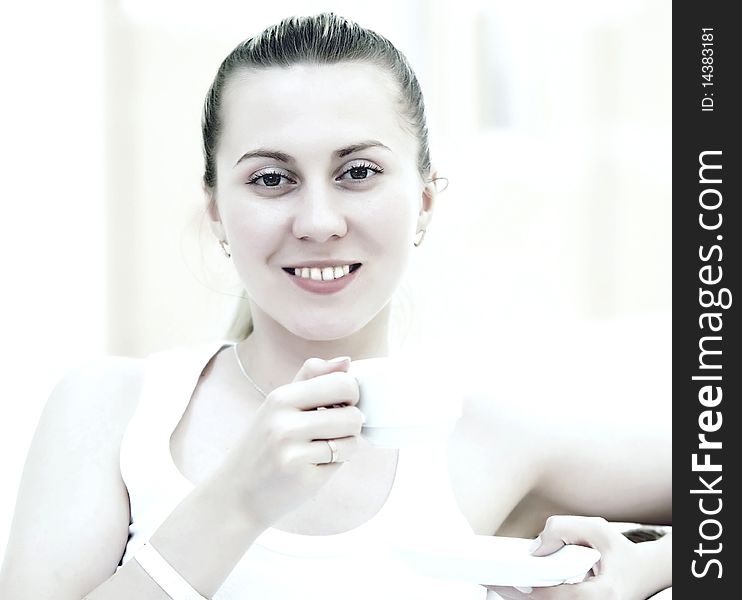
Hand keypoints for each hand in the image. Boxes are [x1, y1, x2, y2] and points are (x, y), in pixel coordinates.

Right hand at [212, 356, 363, 527]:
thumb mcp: (278, 404)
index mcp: (281, 398)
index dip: (351, 394)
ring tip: (324, 448)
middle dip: (352, 423)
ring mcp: (292, 454)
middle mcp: (284, 424)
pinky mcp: (303, 479)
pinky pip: (341, 464)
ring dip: (346, 446)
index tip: (340, 403)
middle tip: (335, 429)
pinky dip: (334, 465)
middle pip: (352, 415)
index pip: (342, 383)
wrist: (236, 493)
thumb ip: (311, 377)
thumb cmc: (263, 444)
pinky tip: (313, 466)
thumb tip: (347, 360)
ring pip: (351, 441)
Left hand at [488, 516, 656, 599]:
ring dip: (526, 597)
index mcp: (603, 595)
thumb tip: (535, 548)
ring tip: (503, 583)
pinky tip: (520, 587)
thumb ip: (564, 528)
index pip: (557, 597)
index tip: (504, 581)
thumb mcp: (597, 529)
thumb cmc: (621, 552)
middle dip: (519, 596)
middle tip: (495, 582)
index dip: (529, 590)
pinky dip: (537, 596)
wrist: (644, 573)